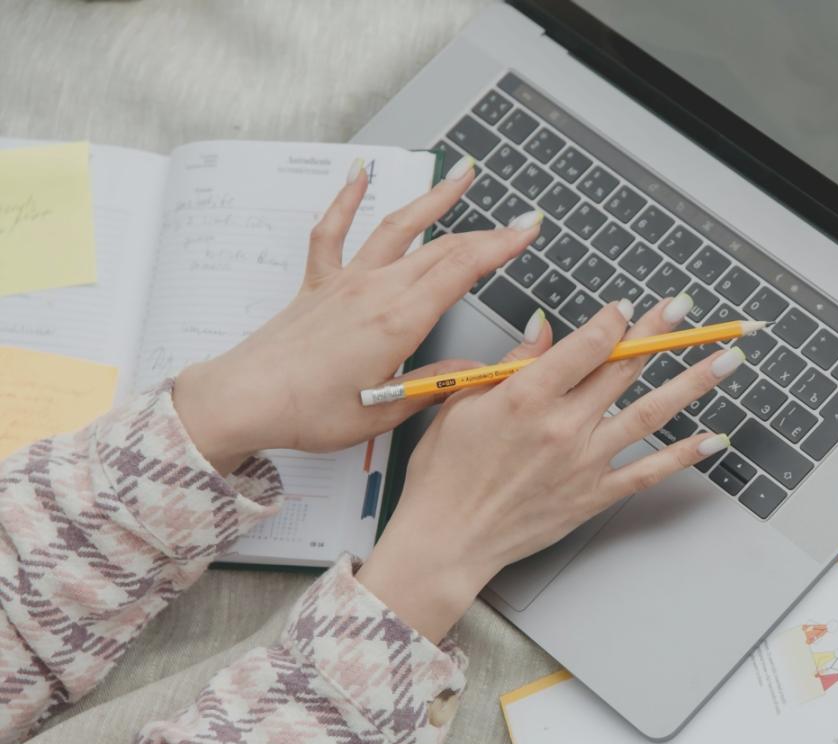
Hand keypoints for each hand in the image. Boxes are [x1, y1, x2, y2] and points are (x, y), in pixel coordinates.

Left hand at [172, 156, 543, 473]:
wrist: (245, 400)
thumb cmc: (310, 412)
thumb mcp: (387, 410)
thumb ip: (438, 383)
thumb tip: (481, 372)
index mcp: (398, 321)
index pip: (462, 270)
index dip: (500, 247)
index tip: (528, 232)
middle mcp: (375, 290)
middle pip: (441, 249)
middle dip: (487, 232)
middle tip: (520, 220)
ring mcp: (346, 281)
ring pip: (397, 228)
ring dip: (432, 199)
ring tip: (462, 175)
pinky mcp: (318, 284)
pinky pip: (333, 232)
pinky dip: (346, 198)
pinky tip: (359, 173)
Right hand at [357, 293, 745, 641]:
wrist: (447, 541)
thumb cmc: (444, 475)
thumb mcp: (464, 402)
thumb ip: (512, 363)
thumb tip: (544, 329)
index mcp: (527, 396)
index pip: (587, 344)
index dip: (614, 320)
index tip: (628, 306)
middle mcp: (563, 425)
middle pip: (624, 368)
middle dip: (661, 332)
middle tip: (687, 309)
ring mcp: (584, 461)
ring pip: (650, 412)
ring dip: (693, 382)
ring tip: (726, 359)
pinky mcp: (593, 495)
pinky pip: (648, 471)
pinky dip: (684, 454)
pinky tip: (713, 438)